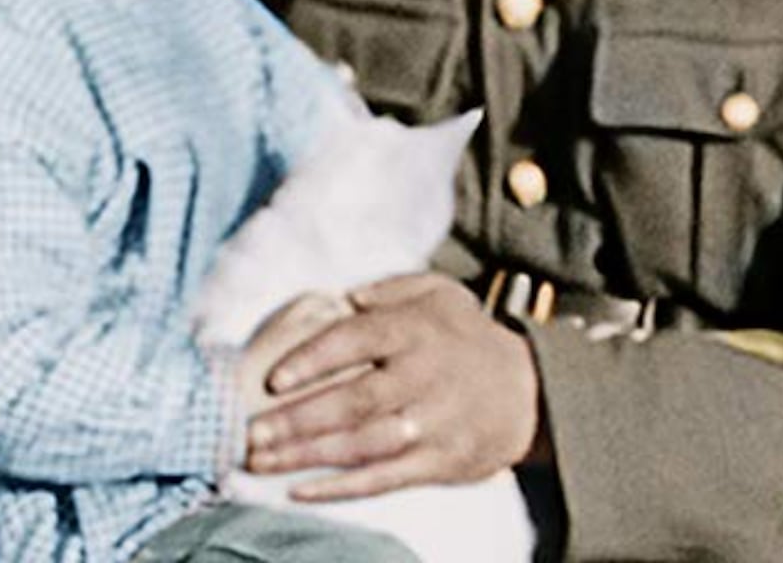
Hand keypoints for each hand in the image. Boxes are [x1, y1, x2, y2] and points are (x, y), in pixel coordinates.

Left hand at [242, 274, 542, 499]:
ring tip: (260, 461)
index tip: (273, 378)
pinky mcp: (439, 462)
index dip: (312, 359)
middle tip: (250, 432)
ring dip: (307, 456)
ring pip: (362, 444)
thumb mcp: (438, 294)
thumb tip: (337, 298)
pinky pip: (383, 478)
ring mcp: (433, 423)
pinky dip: (340, 489)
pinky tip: (300, 492)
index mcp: (418, 330)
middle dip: (296, 419)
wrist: (532, 390)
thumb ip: (388, 290)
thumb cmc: (467, 338)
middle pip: (352, 400)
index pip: (357, 340)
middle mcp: (424, 375)